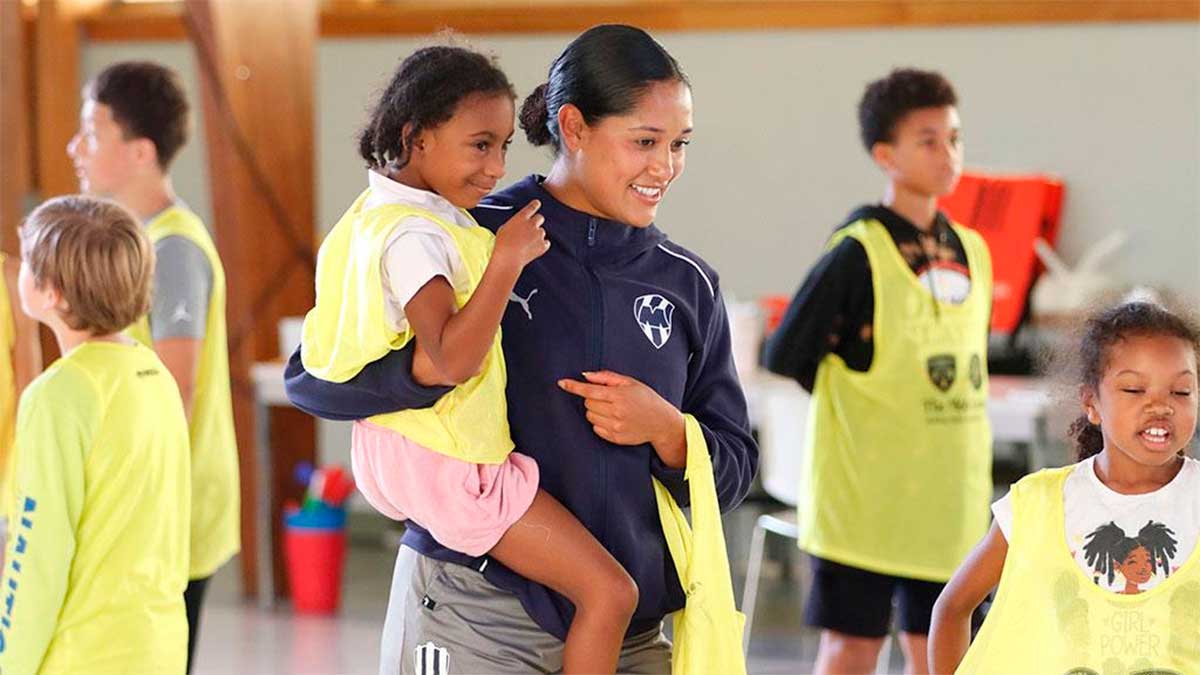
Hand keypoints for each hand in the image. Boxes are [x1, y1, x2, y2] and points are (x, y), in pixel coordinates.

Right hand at [493, 199, 548, 268]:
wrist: (508, 258)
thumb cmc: (502, 244)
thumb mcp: (504, 228)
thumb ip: (515, 223)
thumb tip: (519, 225)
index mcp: (521, 217)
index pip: (532, 206)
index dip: (535, 204)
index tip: (537, 203)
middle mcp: (532, 224)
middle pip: (540, 218)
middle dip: (536, 222)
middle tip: (531, 229)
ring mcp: (539, 234)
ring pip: (542, 232)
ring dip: (537, 235)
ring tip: (527, 244)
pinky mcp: (543, 245)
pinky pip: (546, 243)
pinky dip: (541, 245)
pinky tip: (533, 249)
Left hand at [558, 370, 685, 466]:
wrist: (661, 422)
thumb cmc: (645, 398)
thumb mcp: (630, 382)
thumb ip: (606, 377)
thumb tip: (585, 375)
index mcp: (619, 396)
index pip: (590, 390)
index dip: (574, 386)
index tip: (561, 383)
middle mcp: (616, 412)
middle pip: (588, 403)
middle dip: (592, 398)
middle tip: (607, 398)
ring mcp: (615, 427)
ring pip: (590, 416)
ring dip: (595, 410)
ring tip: (611, 409)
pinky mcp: (615, 438)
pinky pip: (595, 428)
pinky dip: (600, 422)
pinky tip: (613, 419)